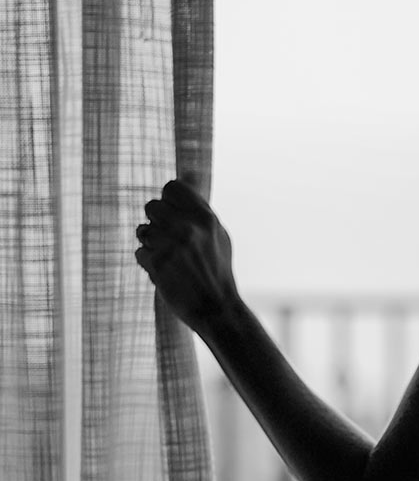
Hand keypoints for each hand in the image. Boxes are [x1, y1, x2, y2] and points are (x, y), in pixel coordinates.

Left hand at [135, 179, 240, 332]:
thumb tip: (188, 172)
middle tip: (171, 239)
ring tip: (169, 257)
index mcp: (206, 217)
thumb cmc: (216, 268)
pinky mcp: (156, 263)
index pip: (172, 187)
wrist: (217, 308)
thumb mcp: (217, 233)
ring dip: (150, 243)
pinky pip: (139, 251)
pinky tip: (166, 272)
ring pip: (142, 229)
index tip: (175, 215)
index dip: (168, 200)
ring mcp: (171, 245)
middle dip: (157, 222)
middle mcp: (188, 227)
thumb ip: (199, 205)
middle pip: (152, 206)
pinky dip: (149, 262)